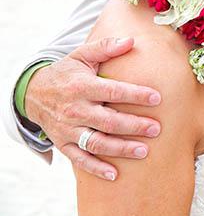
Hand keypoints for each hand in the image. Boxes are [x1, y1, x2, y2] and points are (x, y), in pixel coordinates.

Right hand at [24, 37, 161, 180]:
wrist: (33, 93)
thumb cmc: (67, 72)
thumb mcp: (82, 55)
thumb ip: (106, 46)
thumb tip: (131, 40)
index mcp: (82, 87)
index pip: (112, 92)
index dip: (135, 95)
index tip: (157, 98)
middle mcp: (75, 110)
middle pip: (107, 121)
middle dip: (133, 126)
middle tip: (157, 129)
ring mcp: (68, 129)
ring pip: (96, 143)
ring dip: (120, 149)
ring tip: (143, 151)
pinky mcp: (63, 144)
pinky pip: (79, 160)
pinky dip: (95, 169)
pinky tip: (114, 175)